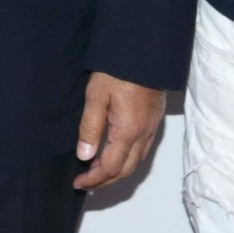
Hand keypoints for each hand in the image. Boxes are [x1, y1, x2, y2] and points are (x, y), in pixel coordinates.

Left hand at [71, 71, 165, 190]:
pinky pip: (143, 149)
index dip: (93, 180)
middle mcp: (144, 134)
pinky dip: (128, 159)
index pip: (110, 168)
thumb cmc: (119, 69)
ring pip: (137, 162)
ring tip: (97, 170)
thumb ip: (90, 128)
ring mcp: (153, 127)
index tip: (78, 183)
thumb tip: (84, 156)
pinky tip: (115, 152)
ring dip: (117, 171)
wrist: (145, 49)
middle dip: (105, 181)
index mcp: (128, 131)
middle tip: (86, 182)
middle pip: (126, 171)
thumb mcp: (96, 96)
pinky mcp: (156, 119)